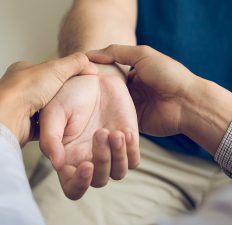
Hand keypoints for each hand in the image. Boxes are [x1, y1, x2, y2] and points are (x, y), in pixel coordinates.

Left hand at [0, 53, 96, 145]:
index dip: (63, 73)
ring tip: (68, 112)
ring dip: (57, 111)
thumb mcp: (56, 68)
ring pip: (47, 109)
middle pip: (49, 91)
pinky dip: (52, 125)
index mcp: (24, 71)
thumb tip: (90, 64)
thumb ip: (75, 63)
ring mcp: (22, 108)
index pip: (47, 70)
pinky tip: (59, 124)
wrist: (10, 117)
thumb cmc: (25, 90)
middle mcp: (20, 89)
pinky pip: (45, 126)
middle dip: (61, 95)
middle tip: (72, 98)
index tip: (76, 79)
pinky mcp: (25, 125)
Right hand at [39, 64, 139, 199]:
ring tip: (115, 132)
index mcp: (69, 157)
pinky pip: (134, 160)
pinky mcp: (128, 143)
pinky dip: (131, 150)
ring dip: (118, 156)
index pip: (73, 187)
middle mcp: (90, 158)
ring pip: (118, 173)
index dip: (80, 184)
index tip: (86, 166)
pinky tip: (125, 130)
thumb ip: (50, 138)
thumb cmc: (70, 93)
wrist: (95, 78)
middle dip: (102, 160)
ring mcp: (111, 152)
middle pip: (99, 180)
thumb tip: (57, 164)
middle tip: (101, 132)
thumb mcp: (54, 112)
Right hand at [87, 45, 231, 154]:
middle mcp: (132, 92)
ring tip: (79, 110)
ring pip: (111, 108)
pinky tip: (92, 122)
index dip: (94, 75)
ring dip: (99, 109)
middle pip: (108, 93)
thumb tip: (90, 54)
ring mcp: (134, 109)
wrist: (188, 102)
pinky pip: (118, 123)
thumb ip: (117, 52)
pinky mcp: (135, 124)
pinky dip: (108, 121)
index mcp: (134, 74)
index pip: (109, 75)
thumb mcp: (143, 55)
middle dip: (94, 94)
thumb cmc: (168, 75)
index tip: (76, 77)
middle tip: (74, 95)